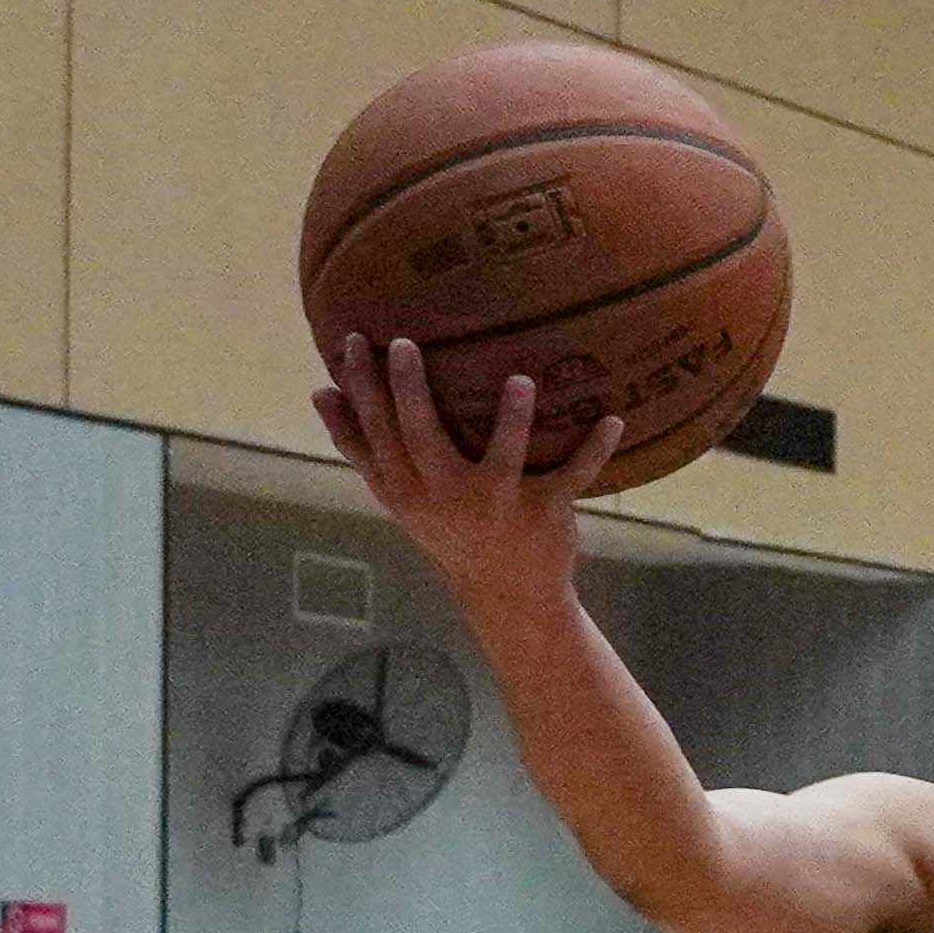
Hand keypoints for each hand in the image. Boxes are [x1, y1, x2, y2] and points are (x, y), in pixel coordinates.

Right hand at [315, 333, 624, 606]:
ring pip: (500, 459)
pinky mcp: (542, 513)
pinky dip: (594, 450)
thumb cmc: (447, 526)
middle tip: (404, 343)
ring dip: (513, 421)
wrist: (506, 592)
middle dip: (408, 391)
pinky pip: (571, 477)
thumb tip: (320, 393)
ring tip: (519, 380)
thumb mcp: (398, 496)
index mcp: (404, 488)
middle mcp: (443, 496)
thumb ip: (361, 447)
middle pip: (419, 438)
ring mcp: (495, 506)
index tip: (350, 340)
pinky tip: (613, 420)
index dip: (358, 388)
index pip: (372, 433)